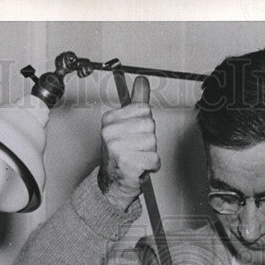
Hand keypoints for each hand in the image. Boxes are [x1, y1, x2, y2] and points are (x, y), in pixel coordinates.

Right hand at [97, 75, 160, 211]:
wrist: (112, 183)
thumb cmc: (121, 155)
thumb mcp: (126, 124)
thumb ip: (136, 102)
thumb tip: (141, 81)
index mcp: (110, 119)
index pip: (144, 109)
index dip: (145, 124)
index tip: (134, 134)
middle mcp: (111, 132)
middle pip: (150, 125)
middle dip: (148, 139)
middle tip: (136, 148)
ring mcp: (117, 147)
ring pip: (153, 141)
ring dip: (150, 153)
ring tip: (137, 157)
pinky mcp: (126, 162)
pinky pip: (154, 159)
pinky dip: (151, 165)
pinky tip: (140, 166)